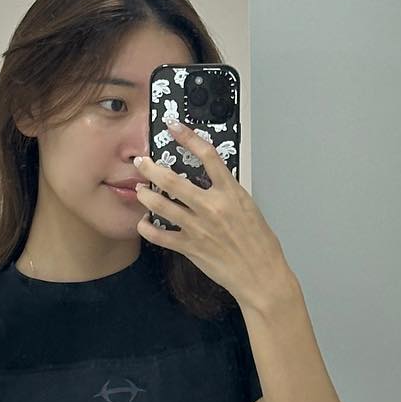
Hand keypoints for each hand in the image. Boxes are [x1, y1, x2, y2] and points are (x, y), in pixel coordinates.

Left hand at [131, 119, 295, 311]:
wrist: (260, 274)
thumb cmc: (259, 244)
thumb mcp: (249, 207)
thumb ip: (228, 192)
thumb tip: (214, 181)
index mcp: (230, 193)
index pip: (207, 155)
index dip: (188, 137)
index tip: (174, 127)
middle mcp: (212, 207)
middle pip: (173, 180)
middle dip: (152, 168)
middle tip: (142, 162)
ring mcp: (198, 228)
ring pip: (162, 205)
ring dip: (146, 195)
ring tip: (140, 189)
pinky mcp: (190, 247)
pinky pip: (160, 236)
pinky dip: (148, 228)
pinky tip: (144, 223)